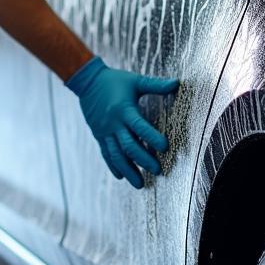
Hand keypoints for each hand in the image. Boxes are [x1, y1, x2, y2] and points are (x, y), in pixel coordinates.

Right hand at [65, 56, 178, 188]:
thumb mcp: (135, 81)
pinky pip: (106, 154)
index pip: (140, 127)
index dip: (152, 137)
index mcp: (124, 110)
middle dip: (143, 160)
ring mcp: (105, 132)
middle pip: (129, 146)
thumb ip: (155, 85)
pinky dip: (113, 166)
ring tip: (140, 184)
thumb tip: (177, 83)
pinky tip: (121, 177)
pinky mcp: (99, 136)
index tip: (165, 148)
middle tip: (157, 171)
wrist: (87, 82)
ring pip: (116, 155)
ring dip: (128, 170)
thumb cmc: (114, 80)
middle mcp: (114, 124)